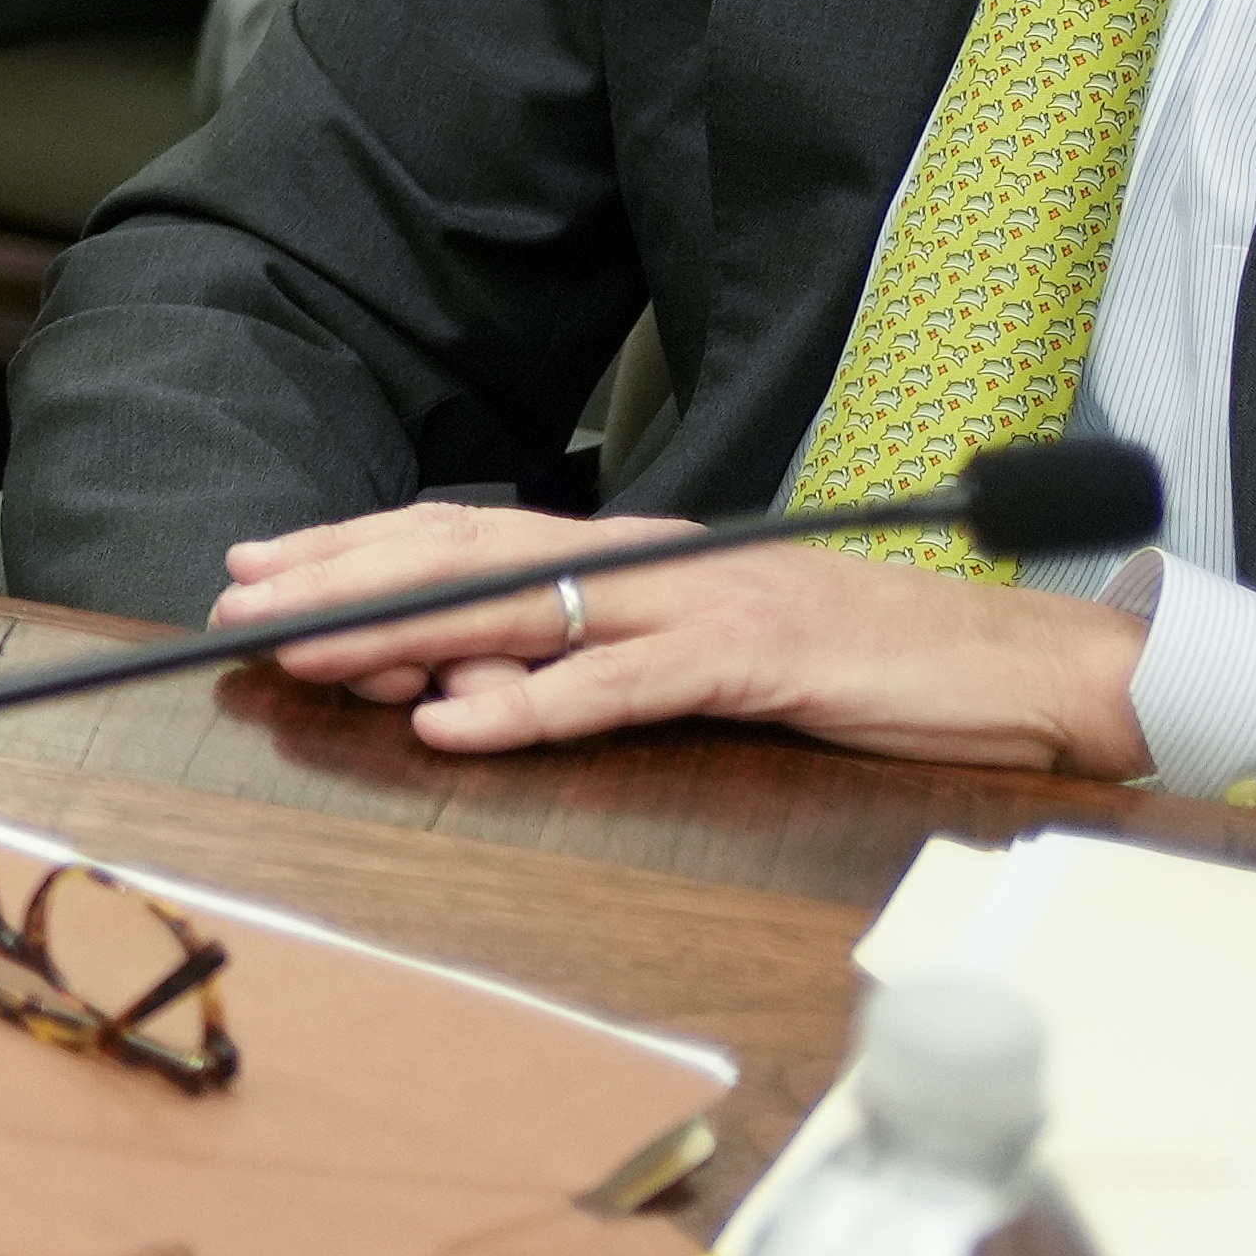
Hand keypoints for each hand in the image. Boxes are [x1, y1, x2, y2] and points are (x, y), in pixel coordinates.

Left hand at [223, 506, 1159, 778]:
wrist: (1015, 668)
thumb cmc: (859, 664)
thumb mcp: (702, 654)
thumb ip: (590, 660)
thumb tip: (468, 680)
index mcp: (634, 557)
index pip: (466, 536)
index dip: (356, 547)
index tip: (261, 566)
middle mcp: (650, 563)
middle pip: (465, 555)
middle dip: (341, 577)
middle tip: (240, 602)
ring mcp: (698, 605)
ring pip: (520, 609)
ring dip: (402, 632)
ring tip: (307, 652)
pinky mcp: (751, 658)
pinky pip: (621, 684)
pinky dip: (534, 702)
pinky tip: (460, 719)